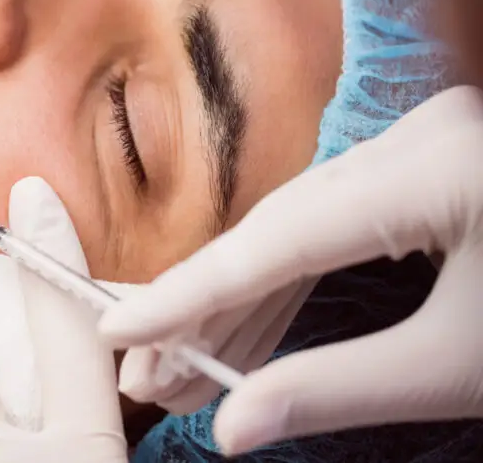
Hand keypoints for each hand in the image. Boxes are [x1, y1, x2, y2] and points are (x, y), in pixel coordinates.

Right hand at [99, 85, 482, 454]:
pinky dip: (295, 280)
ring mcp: (424, 142)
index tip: (117, 331)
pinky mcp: (432, 163)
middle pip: (277, 226)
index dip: (187, 291)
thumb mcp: (465, 364)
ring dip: (243, 300)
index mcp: (432, 169)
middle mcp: (415, 135)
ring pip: (302, 224)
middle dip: (206, 307)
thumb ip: (338, 388)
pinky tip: (250, 332)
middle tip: (146, 373)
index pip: (276, 240)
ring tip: (183, 365)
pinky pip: (340, 222)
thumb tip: (234, 430)